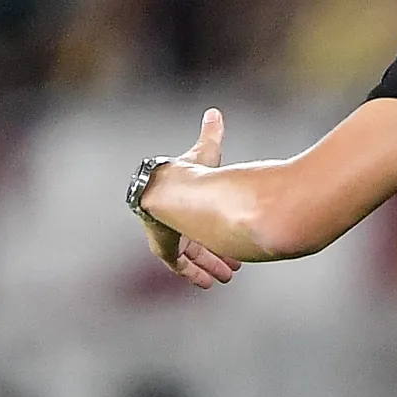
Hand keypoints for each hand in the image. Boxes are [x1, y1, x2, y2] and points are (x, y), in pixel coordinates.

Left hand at [141, 108, 241, 289]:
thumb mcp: (206, 153)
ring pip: (191, 257)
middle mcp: (174, 221)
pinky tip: (208, 283)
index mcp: (182, 202)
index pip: (198, 221)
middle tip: (233, 266)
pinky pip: (179, 267)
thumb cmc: (188, 171)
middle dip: (215, 255)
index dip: (215, 232)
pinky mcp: (163, 248)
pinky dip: (194, 274)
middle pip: (196, 243)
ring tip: (227, 275)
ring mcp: (167, 236)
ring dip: (209, 266)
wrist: (170, 187)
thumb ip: (211, 136)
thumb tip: (214, 112)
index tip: (233, 245)